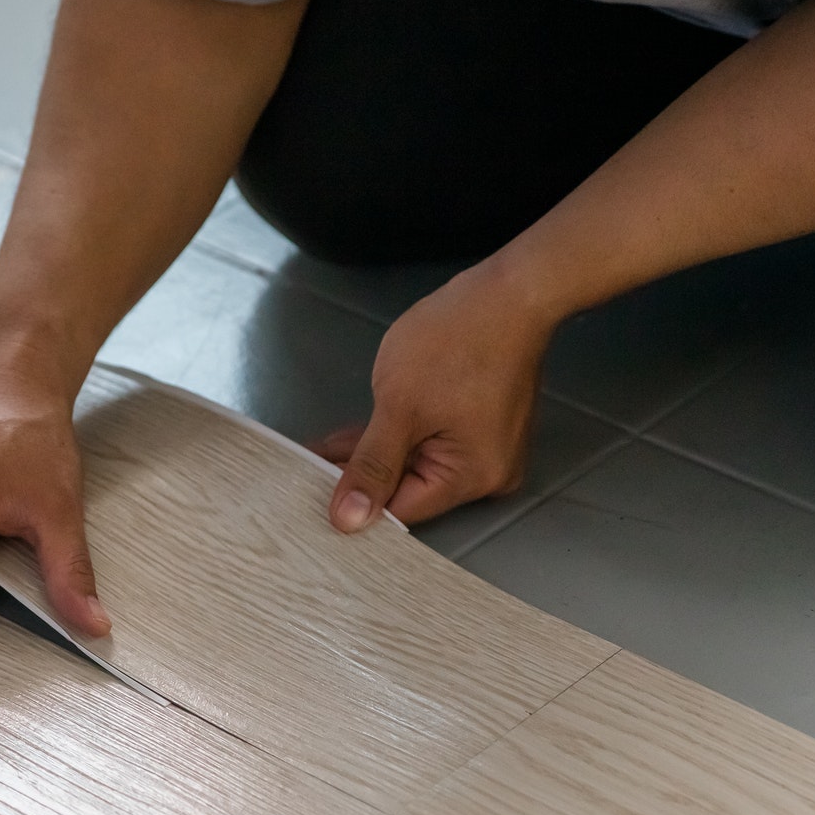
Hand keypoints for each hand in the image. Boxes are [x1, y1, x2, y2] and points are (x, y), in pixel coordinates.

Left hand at [315, 259, 556, 531]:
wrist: (509, 291)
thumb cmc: (454, 343)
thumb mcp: (400, 407)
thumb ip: (372, 466)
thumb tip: (346, 523)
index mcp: (472, 479)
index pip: (401, 508)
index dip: (353, 501)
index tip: (307, 490)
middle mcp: (489, 475)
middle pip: (411, 487)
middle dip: (359, 473)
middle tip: (304, 463)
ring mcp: (491, 448)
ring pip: (418, 461)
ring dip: (374, 452)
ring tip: (320, 446)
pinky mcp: (485, 424)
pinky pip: (434, 441)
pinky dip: (400, 435)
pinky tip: (358, 432)